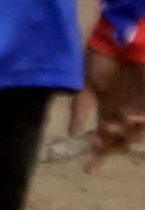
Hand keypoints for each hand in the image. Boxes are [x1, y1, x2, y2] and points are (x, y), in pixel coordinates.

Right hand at [73, 43, 144, 169]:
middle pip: (120, 140)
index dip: (97, 154)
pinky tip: (129, 118)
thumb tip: (72, 134)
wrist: (117, 39)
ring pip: (135, 132)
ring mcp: (137, 107)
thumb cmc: (98, 59)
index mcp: (107, 110)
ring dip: (125, 135)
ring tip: (114, 126)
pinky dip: (139, 120)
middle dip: (110, 150)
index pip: (103, 137)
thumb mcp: (82, 84)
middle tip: (99, 152)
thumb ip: (79, 108)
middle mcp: (123, 113)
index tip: (88, 169)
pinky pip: (144, 116)